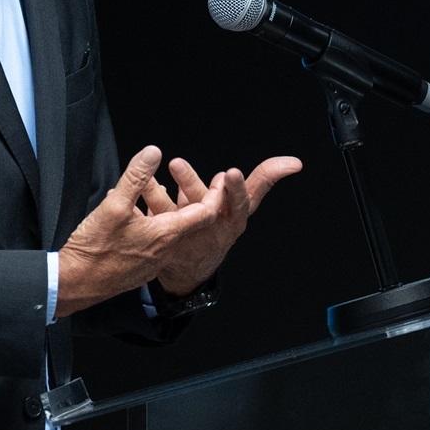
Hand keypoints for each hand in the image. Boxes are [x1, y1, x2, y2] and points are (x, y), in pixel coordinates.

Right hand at [56, 146, 301, 315]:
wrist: (74, 285)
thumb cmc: (94, 248)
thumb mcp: (114, 205)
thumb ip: (136, 177)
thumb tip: (153, 152)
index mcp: (165, 234)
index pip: (205, 213)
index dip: (216, 194)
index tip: (222, 179)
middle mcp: (165, 250)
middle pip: (192, 222)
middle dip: (197, 200)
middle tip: (201, 182)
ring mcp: (152, 262)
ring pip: (171, 231)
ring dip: (173, 211)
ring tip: (164, 190)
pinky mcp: (139, 268)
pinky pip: (155, 242)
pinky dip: (156, 225)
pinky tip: (138, 214)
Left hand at [147, 153, 302, 295]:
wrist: (192, 267)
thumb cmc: (220, 225)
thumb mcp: (243, 206)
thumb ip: (265, 180)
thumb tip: (294, 162)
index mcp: (233, 219)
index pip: (240, 202)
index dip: (236, 188)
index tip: (230, 172)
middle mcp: (210, 227)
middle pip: (201, 205)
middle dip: (191, 183)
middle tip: (178, 163)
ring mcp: (186, 234)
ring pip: (171, 210)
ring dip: (157, 191)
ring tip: (152, 172)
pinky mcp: (163, 239)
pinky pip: (151, 216)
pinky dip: (143, 198)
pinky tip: (134, 184)